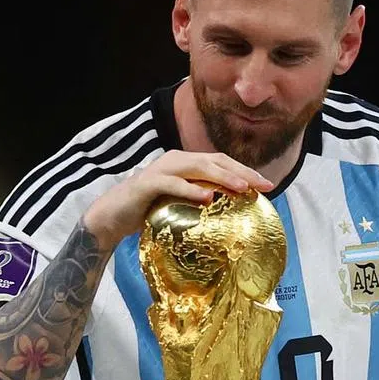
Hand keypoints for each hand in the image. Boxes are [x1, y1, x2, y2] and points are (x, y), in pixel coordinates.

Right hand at [82, 150, 273, 249]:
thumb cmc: (148, 213)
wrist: (111, 218)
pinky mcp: (147, 183)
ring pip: (197, 168)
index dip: (245, 171)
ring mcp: (161, 170)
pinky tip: (208, 198)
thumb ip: (202, 203)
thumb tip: (233, 213)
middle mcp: (176, 160)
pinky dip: (191, 189)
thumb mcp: (181, 206)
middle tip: (264, 185)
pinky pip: (172, 184)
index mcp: (186, 164)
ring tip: (243, 188)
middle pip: (215, 161)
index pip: (221, 162)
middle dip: (242, 172)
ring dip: (222, 177)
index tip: (267, 185)